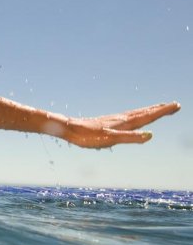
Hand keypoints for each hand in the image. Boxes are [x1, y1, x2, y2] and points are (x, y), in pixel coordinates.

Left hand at [61, 102, 180, 147]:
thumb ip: (130, 138)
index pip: (148, 116)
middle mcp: (122, 119)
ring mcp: (115, 120)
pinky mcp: (108, 122)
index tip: (176, 105)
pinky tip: (134, 117)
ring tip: (160, 108)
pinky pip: (128, 117)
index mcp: (125, 123)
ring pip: (137, 114)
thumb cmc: (88, 136)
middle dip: (160, 110)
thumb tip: (150, 136)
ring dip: (150, 111)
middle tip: (174, 105)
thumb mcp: (110, 140)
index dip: (162, 112)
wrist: (69, 129)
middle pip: (145, 113)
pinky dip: (138, 115)